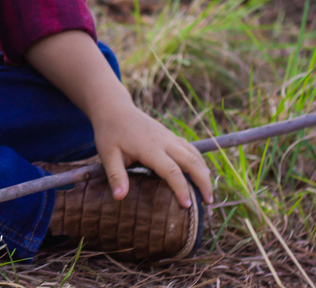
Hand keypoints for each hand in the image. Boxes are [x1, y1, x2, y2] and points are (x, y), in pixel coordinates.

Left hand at [88, 96, 213, 208]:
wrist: (114, 108)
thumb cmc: (109, 133)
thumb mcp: (107, 154)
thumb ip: (115, 175)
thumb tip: (119, 198)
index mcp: (150, 148)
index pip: (172, 171)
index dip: (182, 189)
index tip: (188, 206)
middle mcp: (164, 141)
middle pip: (192, 162)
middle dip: (203, 183)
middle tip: (208, 202)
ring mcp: (169, 136)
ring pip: (195, 154)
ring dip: (204, 173)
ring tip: (208, 193)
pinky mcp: (170, 135)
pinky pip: (190, 148)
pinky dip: (199, 162)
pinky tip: (203, 173)